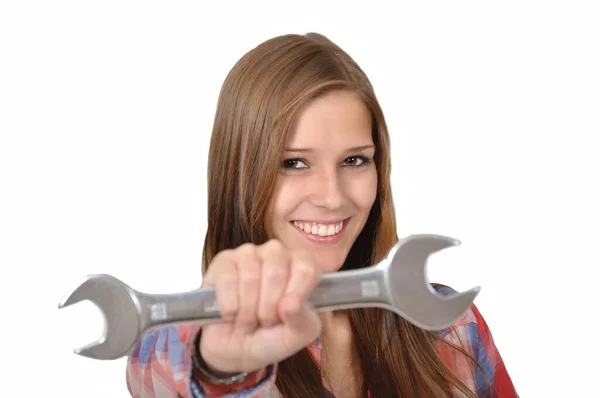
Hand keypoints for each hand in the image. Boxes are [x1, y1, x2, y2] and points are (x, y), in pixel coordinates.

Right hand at [198, 239, 322, 372]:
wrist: (235, 349)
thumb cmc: (271, 337)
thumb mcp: (295, 336)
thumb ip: (302, 321)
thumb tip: (290, 304)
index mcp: (301, 266)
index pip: (306, 268)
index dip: (296, 295)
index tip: (287, 313)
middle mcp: (276, 254)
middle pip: (275, 273)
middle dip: (268, 308)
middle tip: (265, 321)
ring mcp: (249, 254)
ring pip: (250, 277)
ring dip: (247, 311)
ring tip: (247, 320)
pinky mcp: (223, 260)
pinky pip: (227, 279)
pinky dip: (229, 306)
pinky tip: (230, 313)